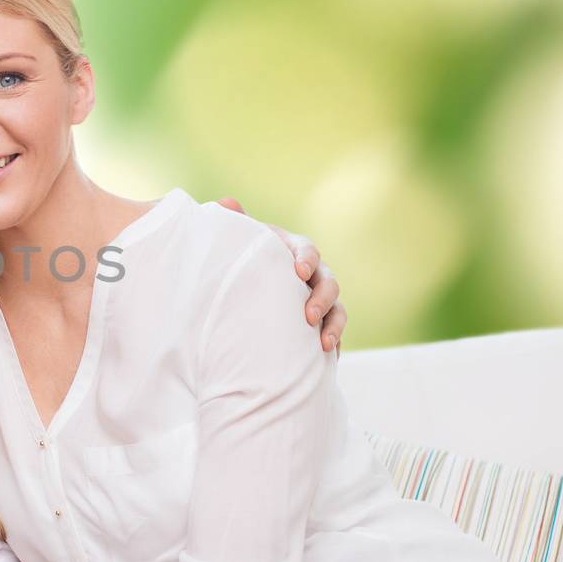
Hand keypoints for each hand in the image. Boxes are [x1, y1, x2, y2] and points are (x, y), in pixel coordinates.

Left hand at [218, 198, 345, 352]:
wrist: (244, 285)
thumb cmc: (242, 258)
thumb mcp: (238, 241)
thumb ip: (234, 223)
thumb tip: (224, 202)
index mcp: (292, 249)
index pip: (307, 249)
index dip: (307, 258)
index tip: (299, 271)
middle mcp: (312, 273)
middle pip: (329, 282)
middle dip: (323, 298)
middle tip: (309, 316)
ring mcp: (318, 298)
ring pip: (338, 309)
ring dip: (334, 326)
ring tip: (324, 344)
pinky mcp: (319, 322)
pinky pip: (334, 332)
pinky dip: (335, 343)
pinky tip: (328, 358)